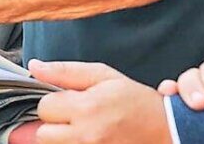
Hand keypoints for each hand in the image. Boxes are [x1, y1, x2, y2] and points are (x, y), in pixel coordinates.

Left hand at [30, 60, 171, 143]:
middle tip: (75, 118)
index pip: (44, 107)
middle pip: (43, 134)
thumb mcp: (103, 76)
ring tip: (82, 129)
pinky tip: (88, 138)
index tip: (70, 101)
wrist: (169, 130)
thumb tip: (34, 67)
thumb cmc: (136, 102)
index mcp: (86, 108)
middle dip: (55, 124)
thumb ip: (65, 72)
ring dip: (61, 138)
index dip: (55, 102)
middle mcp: (86, 136)